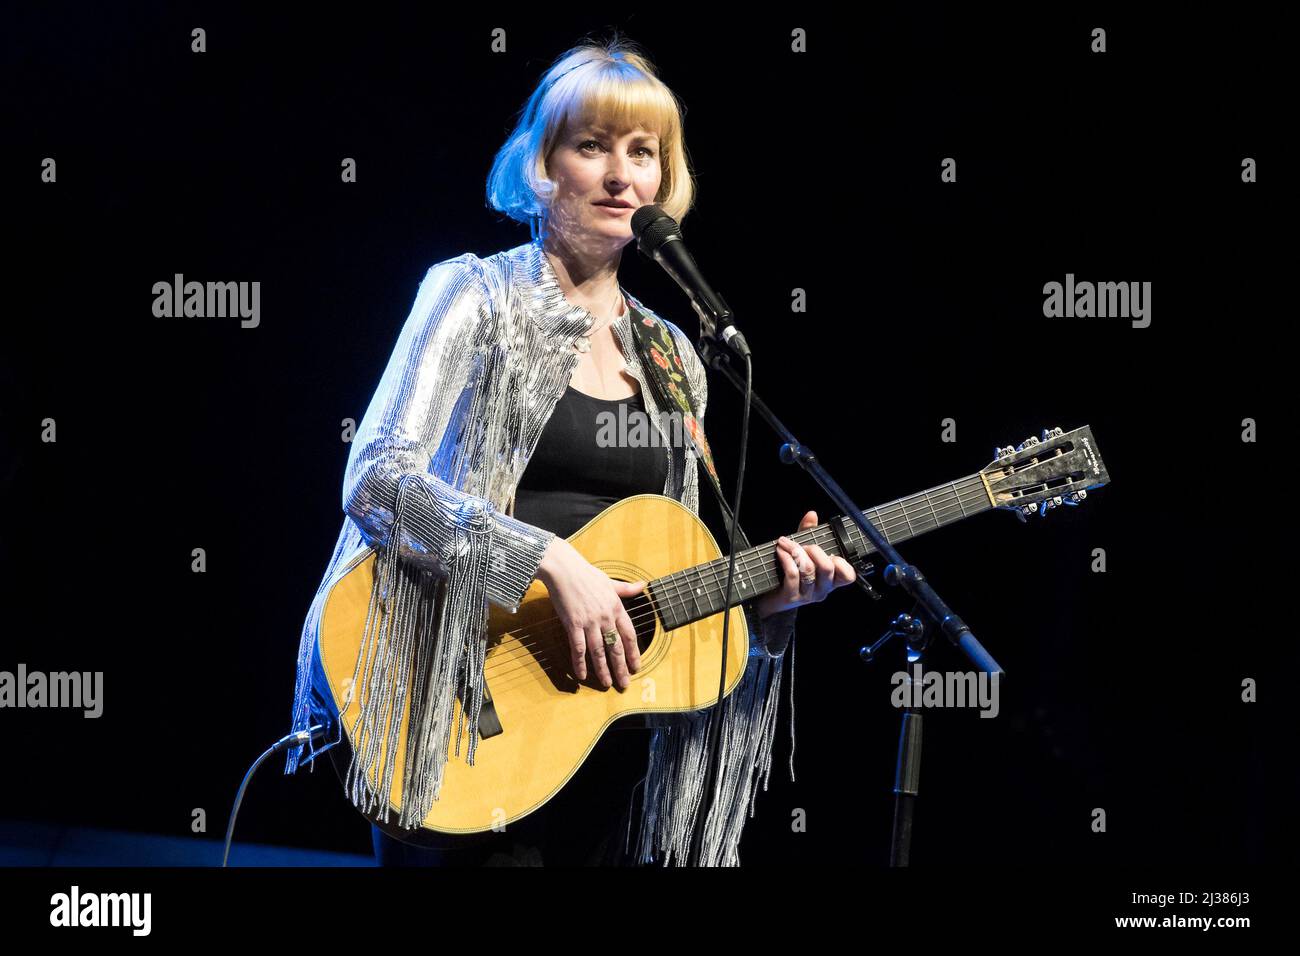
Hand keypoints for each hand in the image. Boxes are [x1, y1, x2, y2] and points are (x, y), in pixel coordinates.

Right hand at [536, 537, 643, 690]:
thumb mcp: (610, 581)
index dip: (634, 653)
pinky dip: (580, 663)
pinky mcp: (573, 624)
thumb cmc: (587, 574)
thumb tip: (643, 585)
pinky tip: (582, 675)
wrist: (564, 569)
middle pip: (616, 648)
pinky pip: (578, 648)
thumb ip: (627, 588)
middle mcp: (605, 617)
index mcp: (616, 607)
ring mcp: (589, 622)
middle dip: (621, 668)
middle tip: (624, 684)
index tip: (637, 667)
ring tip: (607, 684)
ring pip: (599, 652)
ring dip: (603, 670)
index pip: (629, 635)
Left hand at [753, 510, 856, 617]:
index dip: (841, 562)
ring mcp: (808, 595)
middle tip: (802, 545)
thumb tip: (812, 515)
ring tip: (785, 543)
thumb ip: (809, 533)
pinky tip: (780, 551)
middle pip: (827, 568)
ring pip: (808, 570)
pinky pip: (792, 574)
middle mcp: (822, 590)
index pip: (848, 576)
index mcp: (831, 581)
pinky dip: (786, 558)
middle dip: (814, 549)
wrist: (770, 597)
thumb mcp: (802, 552)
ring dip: (796, 551)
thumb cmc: (790, 573)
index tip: (828, 552)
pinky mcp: (791, 597)